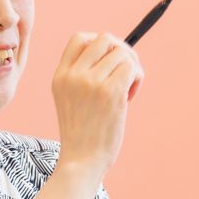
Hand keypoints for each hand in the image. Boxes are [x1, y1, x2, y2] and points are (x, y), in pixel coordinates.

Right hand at [51, 32, 144, 174]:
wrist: (81, 160)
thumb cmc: (82, 134)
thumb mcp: (69, 99)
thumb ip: (81, 76)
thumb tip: (116, 52)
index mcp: (60, 75)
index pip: (80, 38)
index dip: (100, 44)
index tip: (107, 63)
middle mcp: (73, 75)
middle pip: (105, 39)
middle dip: (121, 51)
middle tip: (125, 72)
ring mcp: (91, 82)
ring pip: (122, 52)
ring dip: (132, 67)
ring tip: (127, 90)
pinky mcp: (110, 92)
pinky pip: (132, 67)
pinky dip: (137, 77)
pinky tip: (130, 96)